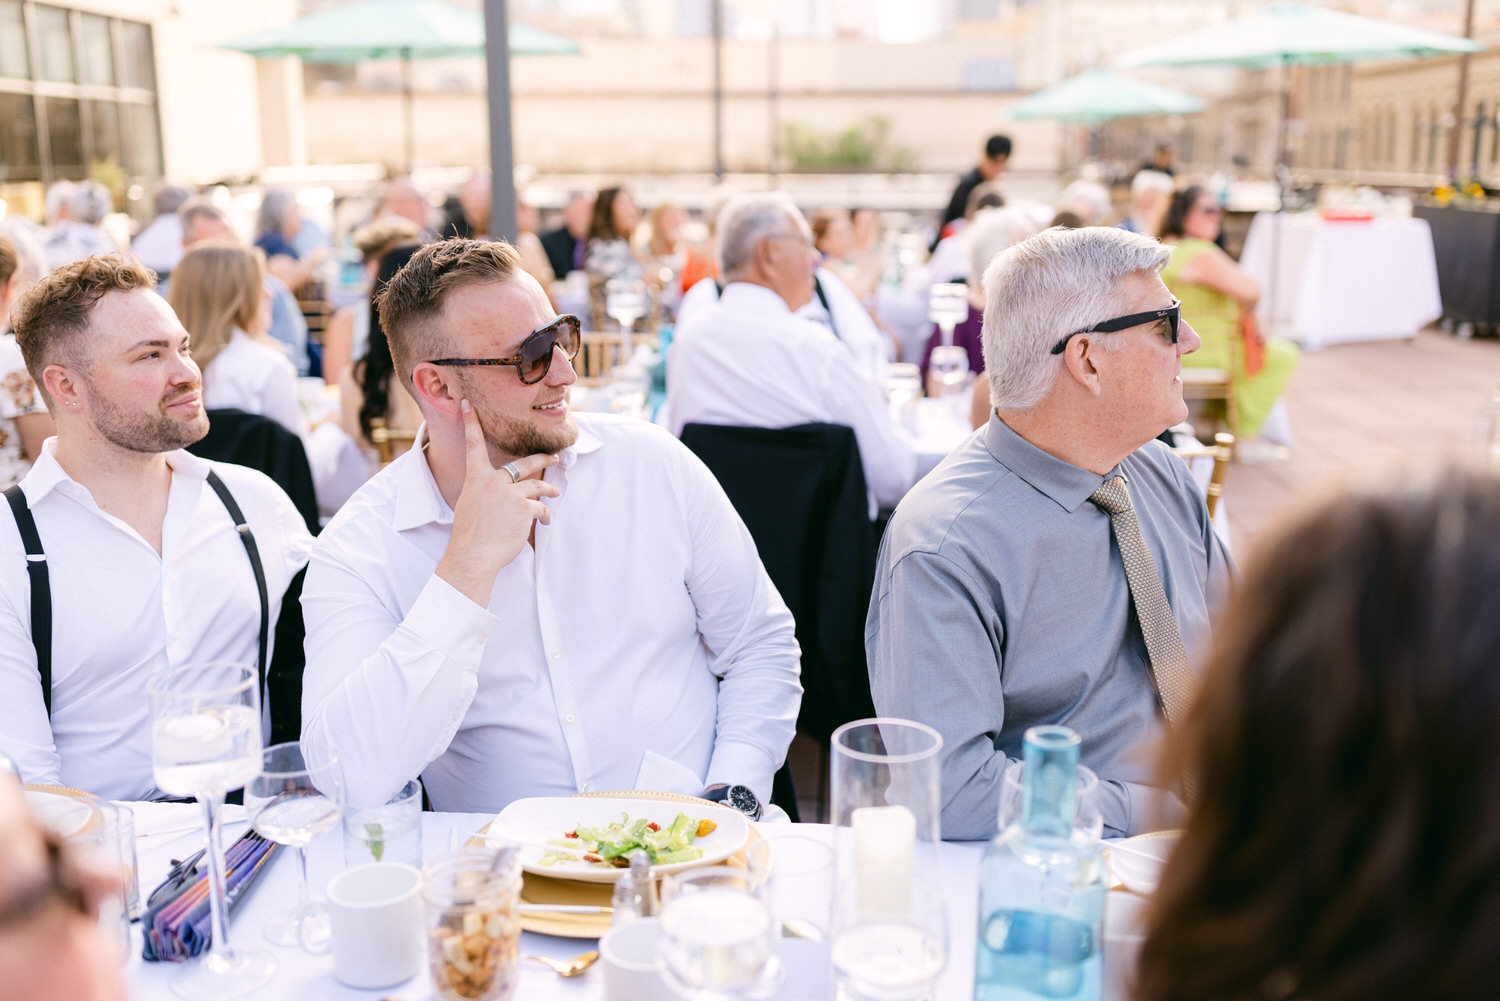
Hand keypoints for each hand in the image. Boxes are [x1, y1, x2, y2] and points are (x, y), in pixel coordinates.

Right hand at [434, 398, 559, 605]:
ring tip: (555, 493)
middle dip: (542, 459)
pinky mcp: (525, 508)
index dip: (472, 423)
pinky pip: (541, 507)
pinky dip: (544, 514)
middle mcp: (493, 482)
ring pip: (537, 486)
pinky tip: (545, 522)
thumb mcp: (469, 504)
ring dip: (548, 490)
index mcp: (476, 479)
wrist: (473, 555)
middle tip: (555, 457)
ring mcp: (510, 494)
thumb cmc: (469, 535)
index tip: (469, 404)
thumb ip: (483, 491)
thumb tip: (496, 490)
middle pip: (522, 464)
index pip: (473, 445)